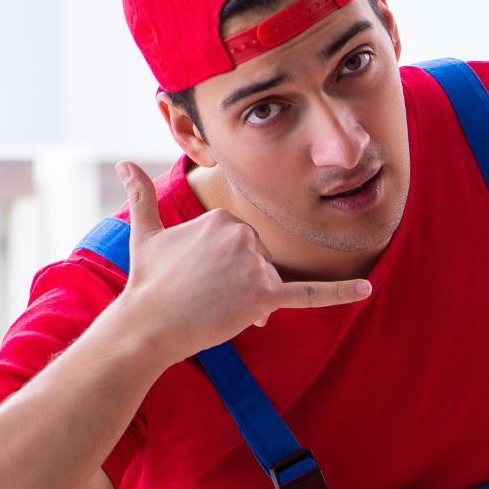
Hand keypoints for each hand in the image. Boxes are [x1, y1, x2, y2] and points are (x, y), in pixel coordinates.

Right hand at [111, 161, 371, 362]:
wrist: (147, 324)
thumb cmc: (147, 281)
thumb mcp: (145, 232)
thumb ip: (141, 196)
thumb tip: (121, 164)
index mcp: (224, 217)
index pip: (244, 242)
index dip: (227, 266)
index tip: (201, 278)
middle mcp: (243, 235)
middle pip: (261, 261)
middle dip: (241, 282)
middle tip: (207, 296)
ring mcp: (255, 265)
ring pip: (269, 282)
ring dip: (250, 300)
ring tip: (216, 307)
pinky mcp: (264, 296)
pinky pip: (309, 293)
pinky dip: (340, 293)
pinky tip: (367, 289)